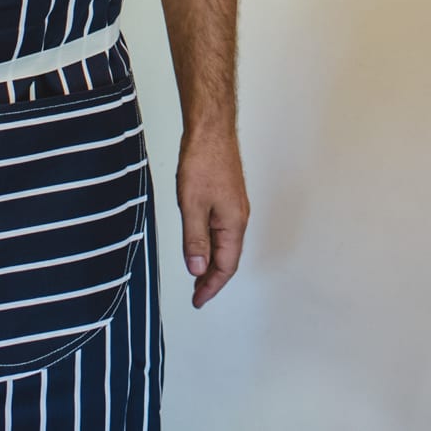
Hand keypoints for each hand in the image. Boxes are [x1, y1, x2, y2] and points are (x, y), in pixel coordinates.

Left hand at [177, 126, 248, 309]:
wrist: (211, 130)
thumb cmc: (203, 162)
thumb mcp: (192, 205)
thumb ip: (194, 240)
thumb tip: (197, 270)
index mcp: (233, 223)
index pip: (226, 266)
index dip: (211, 286)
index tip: (197, 300)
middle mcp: (238, 217)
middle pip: (229, 257)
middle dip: (212, 278)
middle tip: (195, 294)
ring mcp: (234, 206)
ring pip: (225, 243)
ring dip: (211, 262)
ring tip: (195, 275)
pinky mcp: (226, 197)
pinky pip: (222, 230)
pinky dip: (211, 244)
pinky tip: (199, 244)